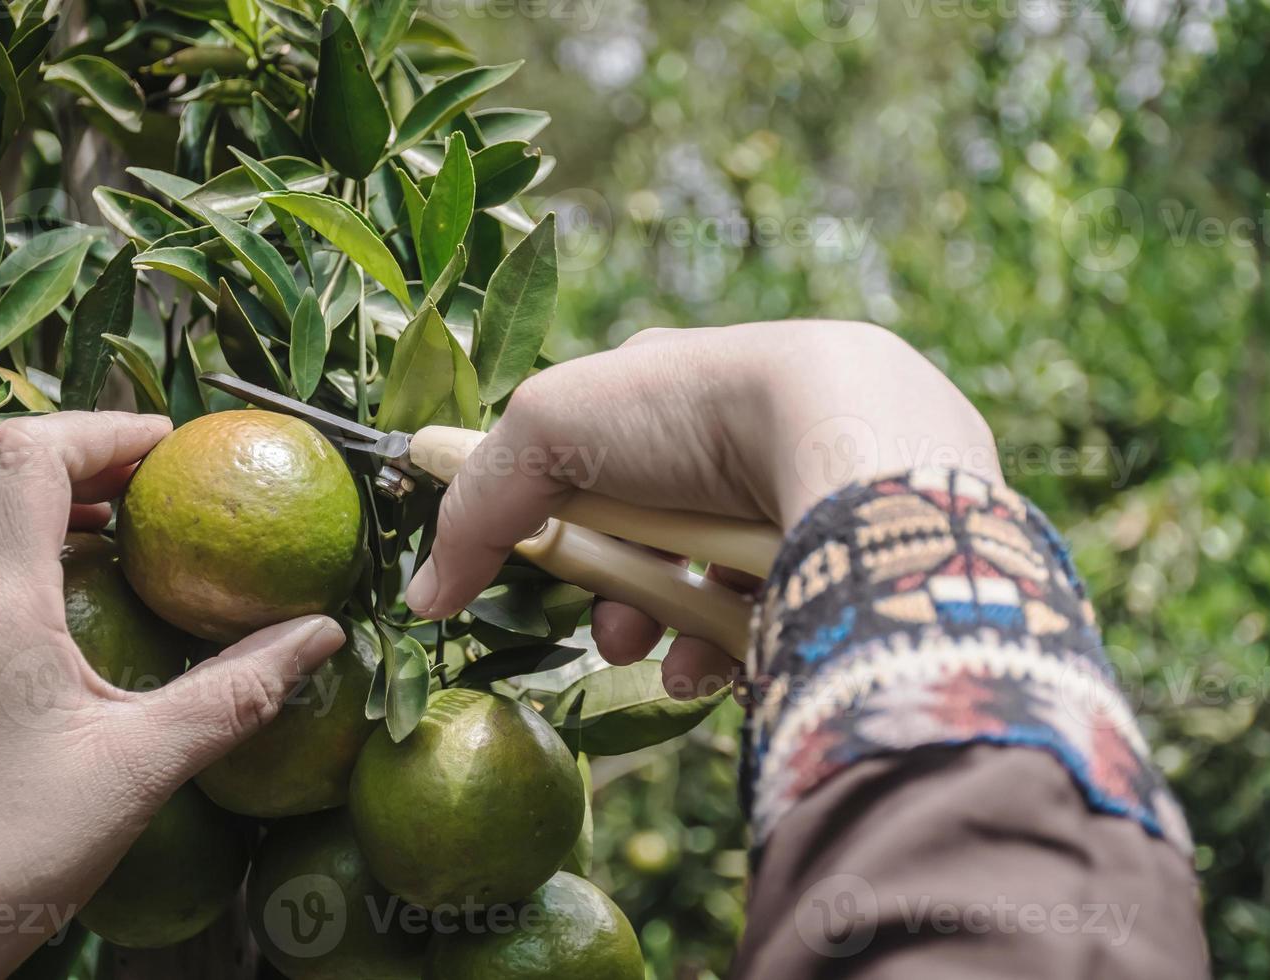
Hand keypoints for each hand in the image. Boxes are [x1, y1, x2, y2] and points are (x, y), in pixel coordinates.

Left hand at [0, 413, 345, 978]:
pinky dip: (18, 531)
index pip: (29, 456)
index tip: (170, 449)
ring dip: (46, 489)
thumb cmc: (19, 848)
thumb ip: (240, 690)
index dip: (105, 429)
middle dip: (82, 451)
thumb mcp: (147, 763)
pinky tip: (75, 573)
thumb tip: (321, 635)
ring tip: (124, 513)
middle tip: (158, 477)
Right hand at [405, 320, 997, 694]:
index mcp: (666, 395)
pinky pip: (770, 614)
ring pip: (706, 586)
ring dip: (669, 633)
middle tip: (615, 629)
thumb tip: (426, 594)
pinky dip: (732, 649)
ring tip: (670, 660)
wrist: (843, 433)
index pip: (592, 466)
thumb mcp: (548, 432)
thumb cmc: (685, 410)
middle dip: (617, 595)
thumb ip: (477, 507)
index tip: (539, 570)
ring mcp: (790, 495)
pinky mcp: (837, 551)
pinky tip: (718, 668)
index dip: (559, 527)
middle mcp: (732, 441)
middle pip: (646, 538)